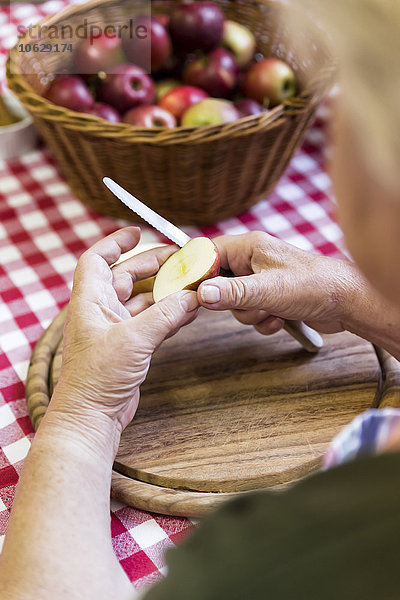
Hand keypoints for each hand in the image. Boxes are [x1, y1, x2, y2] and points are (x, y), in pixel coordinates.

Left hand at [52, 227, 198, 435]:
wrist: (91, 417)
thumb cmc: (98, 377)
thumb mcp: (134, 340)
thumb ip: (165, 315)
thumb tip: (192, 296)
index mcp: (91, 301)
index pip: (97, 260)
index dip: (115, 242)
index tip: (137, 232)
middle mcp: (101, 312)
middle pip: (127, 276)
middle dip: (152, 266)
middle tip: (180, 259)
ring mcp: (115, 331)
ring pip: (143, 300)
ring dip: (165, 292)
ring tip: (191, 283)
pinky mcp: (129, 348)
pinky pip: (152, 322)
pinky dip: (169, 315)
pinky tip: (188, 311)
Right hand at [197, 231, 356, 335]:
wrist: (348, 303)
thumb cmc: (314, 285)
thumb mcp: (268, 290)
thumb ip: (233, 292)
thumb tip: (201, 293)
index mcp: (250, 247)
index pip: (207, 252)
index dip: (197, 271)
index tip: (192, 292)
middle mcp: (253, 260)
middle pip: (218, 282)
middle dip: (232, 302)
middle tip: (249, 305)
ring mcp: (262, 280)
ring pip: (235, 302)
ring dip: (250, 315)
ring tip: (271, 313)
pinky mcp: (271, 298)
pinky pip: (251, 313)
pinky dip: (262, 321)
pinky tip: (279, 320)